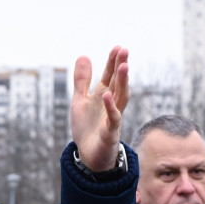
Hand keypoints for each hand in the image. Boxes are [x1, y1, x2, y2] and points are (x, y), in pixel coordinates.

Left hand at [70, 46, 129, 170]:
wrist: (88, 156)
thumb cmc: (87, 128)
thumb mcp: (80, 100)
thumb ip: (82, 81)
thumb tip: (84, 55)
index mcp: (103, 97)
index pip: (110, 76)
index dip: (113, 63)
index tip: (118, 47)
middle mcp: (111, 105)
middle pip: (119, 84)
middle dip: (121, 67)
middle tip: (124, 51)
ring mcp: (112, 119)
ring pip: (121, 98)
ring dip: (122, 83)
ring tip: (123, 66)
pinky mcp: (110, 133)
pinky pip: (113, 119)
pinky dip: (111, 107)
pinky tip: (107, 95)